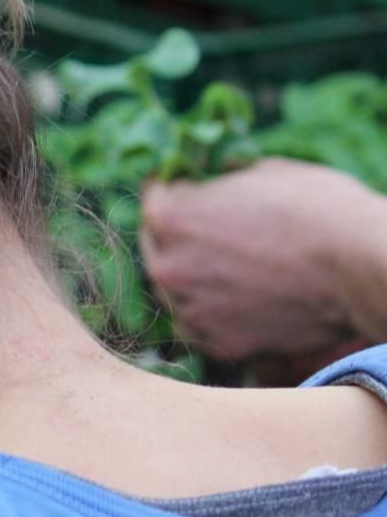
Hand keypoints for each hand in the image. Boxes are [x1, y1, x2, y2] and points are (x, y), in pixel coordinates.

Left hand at [141, 158, 386, 360]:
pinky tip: (243, 301)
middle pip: (158, 248)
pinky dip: (216, 315)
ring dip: (195, 280)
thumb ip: (227, 180)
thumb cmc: (323, 211)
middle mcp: (169, 267)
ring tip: (234, 269)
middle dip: (179, 237)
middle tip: (209, 232)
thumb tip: (219, 177)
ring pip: (177, 293)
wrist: (363, 269)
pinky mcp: (219, 344)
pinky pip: (203, 328)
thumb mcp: (268, 171)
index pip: (154, 199)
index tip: (188, 191)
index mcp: (171, 218)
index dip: (174, 191)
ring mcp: (191, 311)